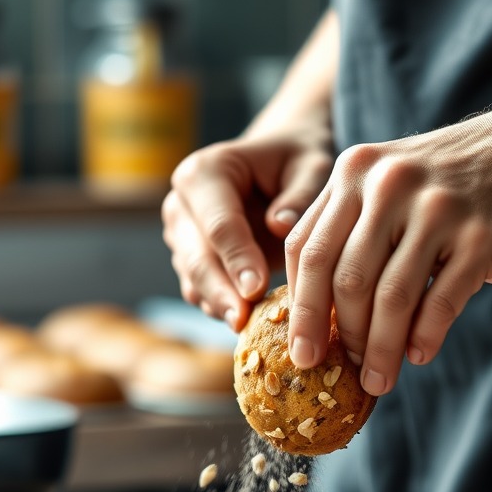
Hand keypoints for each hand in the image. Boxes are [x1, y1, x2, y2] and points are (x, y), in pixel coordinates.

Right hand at [162, 132, 333, 328]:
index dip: (237, 258)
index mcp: (204, 172)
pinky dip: (222, 309)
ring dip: (220, 306)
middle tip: (244, 322)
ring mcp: (181, 236)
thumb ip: (300, 193)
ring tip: (248, 330)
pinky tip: (248, 324)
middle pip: (197, 258)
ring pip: (194, 280)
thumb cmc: (296, 161)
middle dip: (221, 293)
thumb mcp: (310, 165)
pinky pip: (201, 292)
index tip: (256, 288)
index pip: (219, 223)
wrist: (278, 166)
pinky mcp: (189, 262)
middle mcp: (181, 205)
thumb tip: (280, 226)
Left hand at [284, 103, 491, 393]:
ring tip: (378, 380)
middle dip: (338, 337)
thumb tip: (329, 318)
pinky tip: (419, 355)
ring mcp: (436, 209)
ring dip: (380, 350)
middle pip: (343, 278)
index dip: (299, 308)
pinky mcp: (482, 235)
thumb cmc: (464, 177)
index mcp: (355, 171)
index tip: (300, 351)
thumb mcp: (397, 182)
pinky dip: (425, 336)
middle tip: (335, 373)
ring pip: (389, 297)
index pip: (306, 249)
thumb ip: (359, 231)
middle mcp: (388, 184)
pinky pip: (441, 301)